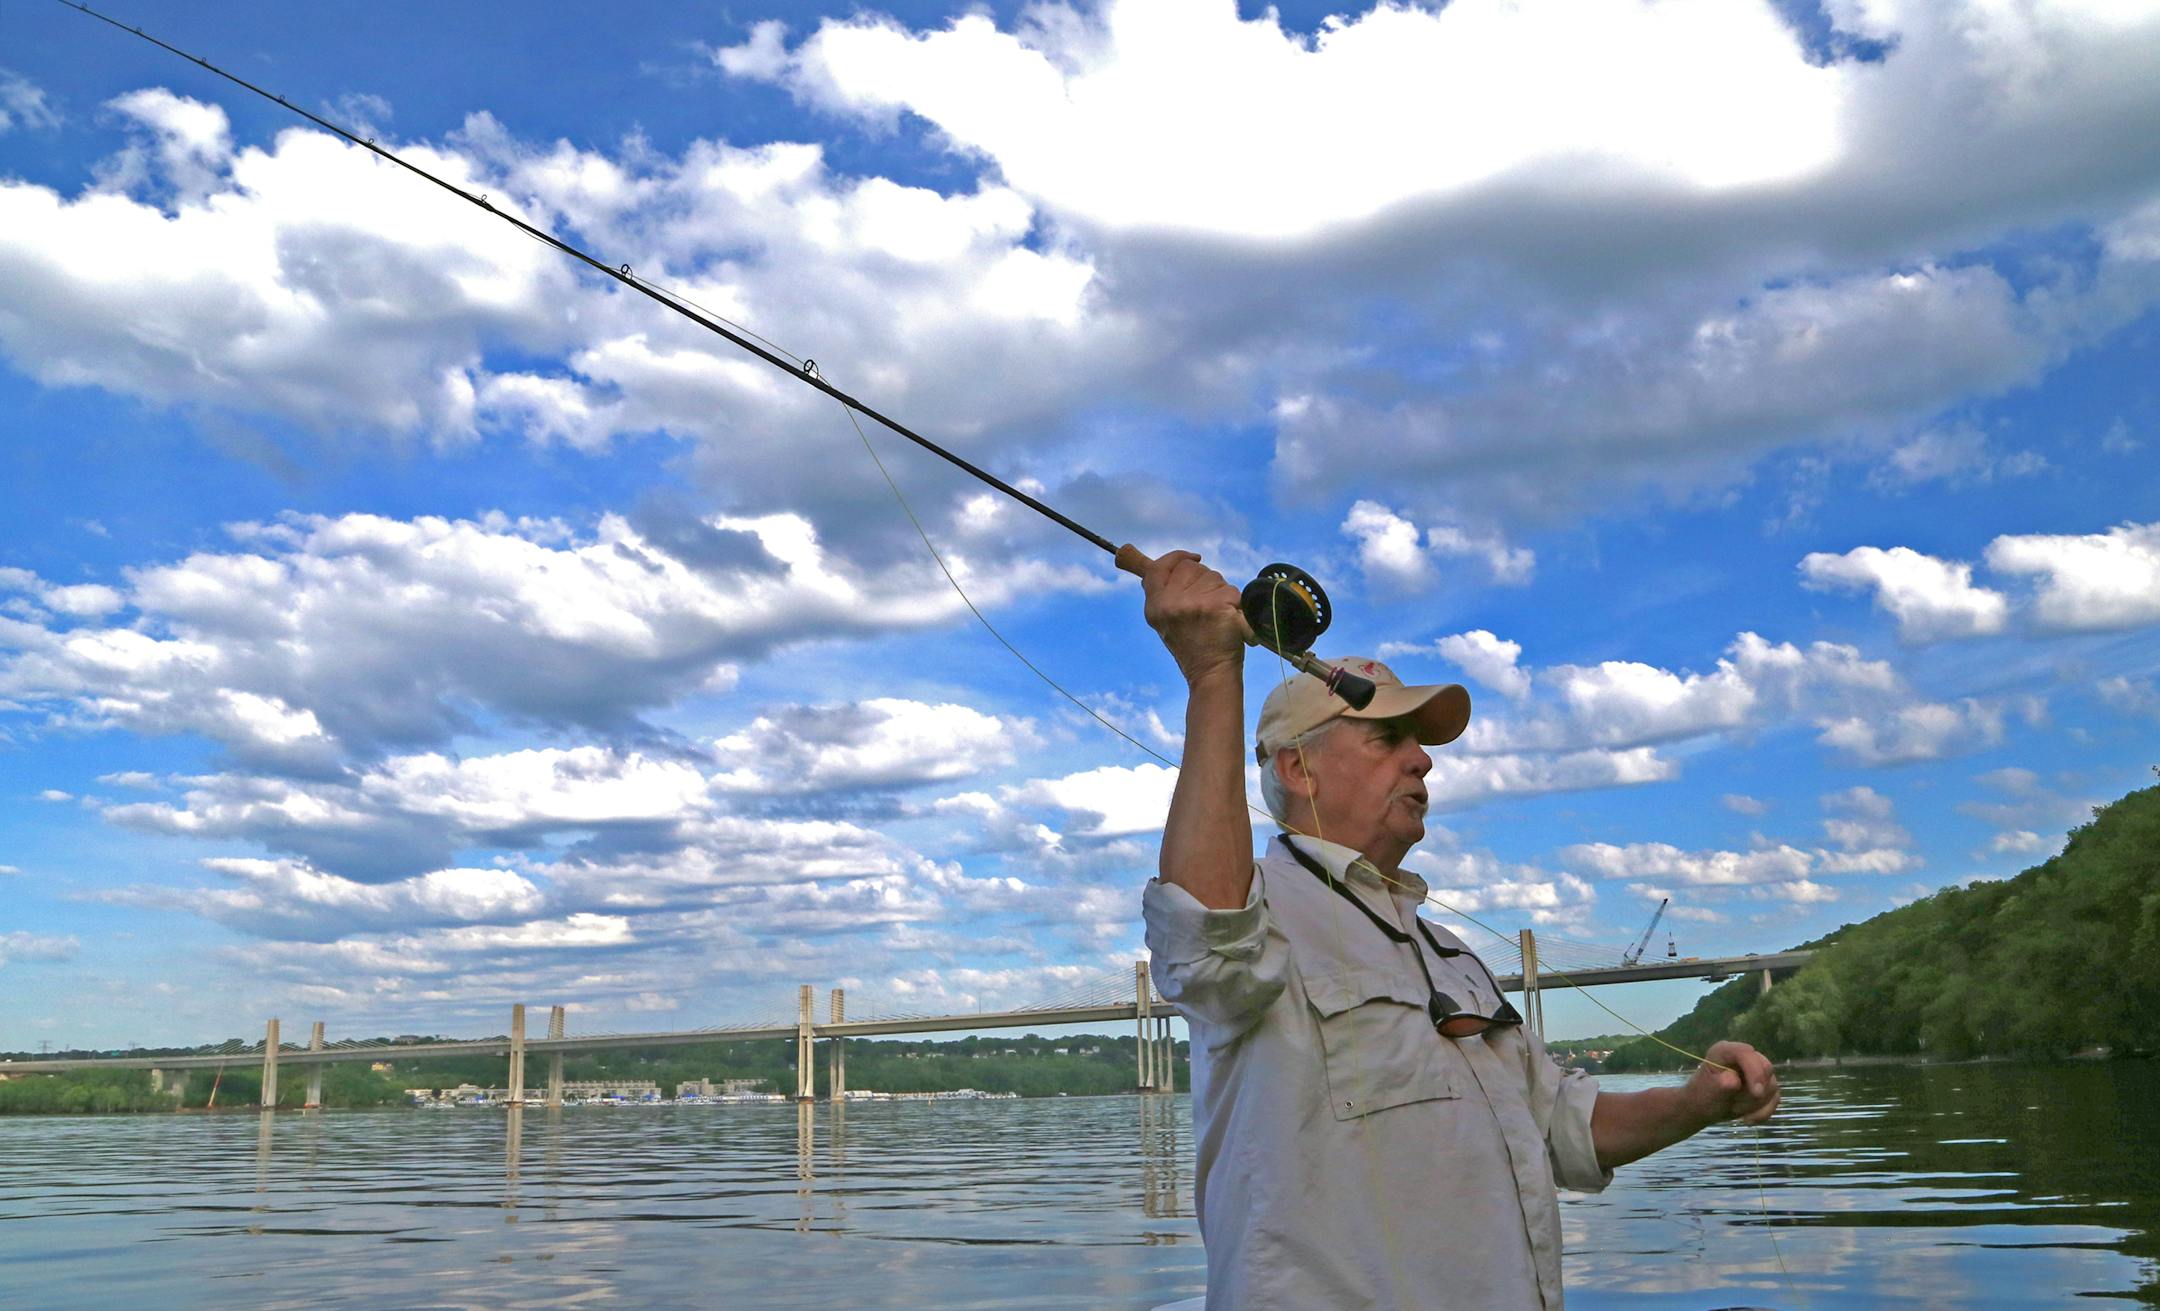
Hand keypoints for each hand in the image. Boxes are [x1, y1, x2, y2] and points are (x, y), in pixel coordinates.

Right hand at [1141, 550, 1246, 684]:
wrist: (1210, 673)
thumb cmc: (1192, 644)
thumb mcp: (1163, 619)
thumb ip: (1157, 590)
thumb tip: (1135, 556)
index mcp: (1154, 606)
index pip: (1158, 567)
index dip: (1177, 557)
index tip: (1193, 558)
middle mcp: (1170, 603)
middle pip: (1191, 567)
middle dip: (1202, 578)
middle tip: (1204, 605)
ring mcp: (1193, 604)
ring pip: (1213, 576)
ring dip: (1219, 590)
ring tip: (1215, 616)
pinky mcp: (1217, 605)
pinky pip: (1231, 589)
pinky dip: (1235, 603)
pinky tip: (1230, 619)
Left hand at [1685, 1040, 1779, 1126]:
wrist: (1705, 1109)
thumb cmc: (1702, 1096)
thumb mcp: (1707, 1090)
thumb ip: (1722, 1084)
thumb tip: (1735, 1081)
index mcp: (1726, 1051)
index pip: (1746, 1053)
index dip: (1754, 1071)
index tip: (1756, 1093)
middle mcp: (1744, 1057)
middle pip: (1766, 1069)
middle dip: (1753, 1092)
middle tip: (1734, 1103)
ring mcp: (1756, 1071)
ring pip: (1772, 1086)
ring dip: (1755, 1104)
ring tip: (1734, 1108)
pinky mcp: (1764, 1086)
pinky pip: (1775, 1099)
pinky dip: (1763, 1112)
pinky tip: (1747, 1119)